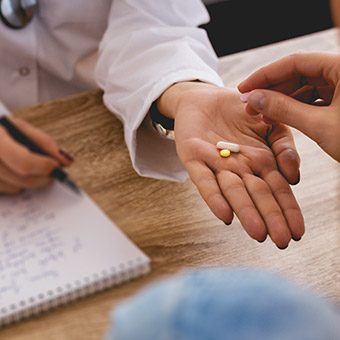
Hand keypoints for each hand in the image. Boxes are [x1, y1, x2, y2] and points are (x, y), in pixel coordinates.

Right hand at [0, 117, 72, 193]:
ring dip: (28, 181)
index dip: (44, 166)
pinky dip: (13, 185)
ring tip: (28, 168)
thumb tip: (66, 161)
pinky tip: (12, 172)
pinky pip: (4, 192)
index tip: (56, 165)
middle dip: (43, 177)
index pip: (24, 162)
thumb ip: (43, 142)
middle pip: (22, 179)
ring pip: (14, 188)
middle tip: (51, 172)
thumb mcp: (18, 126)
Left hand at [158, 82, 303, 248]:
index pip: (277, 190)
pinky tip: (224, 214)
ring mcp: (216, 164)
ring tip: (257, 232)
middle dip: (269, 218)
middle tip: (280, 241)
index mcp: (260, 162)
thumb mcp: (270, 124)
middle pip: (256, 195)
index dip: (287, 211)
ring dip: (244, 211)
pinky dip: (213, 196)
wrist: (206, 98)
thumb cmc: (240, 112)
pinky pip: (203, 179)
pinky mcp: (193, 157)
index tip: (297, 233)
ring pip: (232, 191)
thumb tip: (294, 178)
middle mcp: (239, 169)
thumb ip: (284, 147)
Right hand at [238, 52, 339, 161]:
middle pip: (299, 73)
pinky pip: (314, 98)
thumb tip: (254, 99)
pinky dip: (296, 108)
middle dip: (272, 89)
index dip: (266, 75)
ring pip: (305, 87)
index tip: (245, 88)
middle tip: (250, 105)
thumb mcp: (321, 125)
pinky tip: (282, 118)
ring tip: (263, 115)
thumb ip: (284, 109)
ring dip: (282, 100)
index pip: (296, 62)